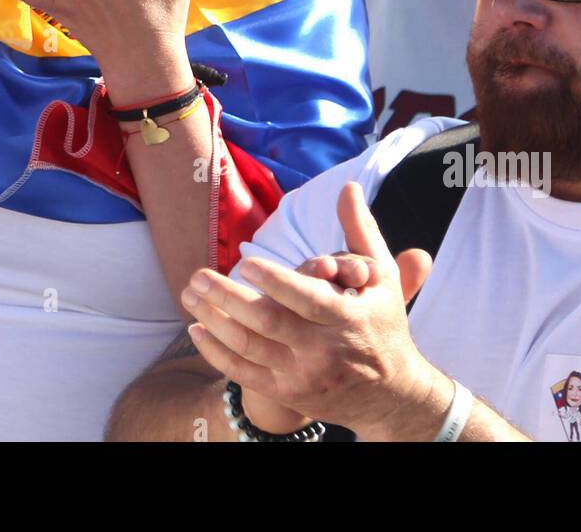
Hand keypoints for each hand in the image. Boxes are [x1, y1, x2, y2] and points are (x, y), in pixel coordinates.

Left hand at [183, 181, 436, 437]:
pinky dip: (216, 353)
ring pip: (249, 348)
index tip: (246, 264)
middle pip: (267, 323)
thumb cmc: (382, 323)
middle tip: (197, 277)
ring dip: (213, 321)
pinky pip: (244, 374)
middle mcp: (323, 351)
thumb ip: (360, 231)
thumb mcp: (381, 277)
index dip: (276, 283)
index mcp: (346, 319)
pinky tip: (197, 329)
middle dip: (227, 299)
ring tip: (189, 295)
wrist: (390, 395)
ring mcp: (303, 375)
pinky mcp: (287, 393)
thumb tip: (347, 186)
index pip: (307, 300)